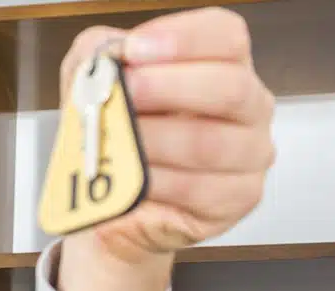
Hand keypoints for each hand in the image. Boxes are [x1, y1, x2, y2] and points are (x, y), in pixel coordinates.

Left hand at [55, 7, 275, 290]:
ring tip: (121, 155)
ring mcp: (246, 161)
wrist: (112, 207)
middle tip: (121, 104)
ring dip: (157, 151)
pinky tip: (138, 190)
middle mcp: (245, 111)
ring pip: (215, 148)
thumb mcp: (89, 95)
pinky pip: (202, 198)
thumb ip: (92, 64)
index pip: (223, 37)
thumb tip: (101, 59)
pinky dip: (160, 194)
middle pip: (229, 89)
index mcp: (216, 70)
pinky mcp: (232, 207)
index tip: (133, 57)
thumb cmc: (107, 147)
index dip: (180, 43)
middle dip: (165, 96)